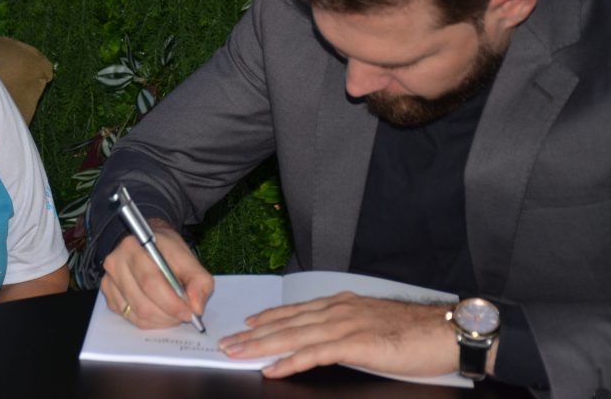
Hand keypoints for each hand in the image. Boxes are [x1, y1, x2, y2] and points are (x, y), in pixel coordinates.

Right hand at [99, 219, 213, 328]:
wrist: (143, 243)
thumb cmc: (165, 249)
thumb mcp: (187, 256)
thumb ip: (199, 280)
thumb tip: (197, 307)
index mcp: (134, 246)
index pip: (151, 282)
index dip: (172, 302)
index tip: (189, 312)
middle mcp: (116, 263)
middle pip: (143, 302)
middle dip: (169, 315)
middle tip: (184, 316)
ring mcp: (109, 280)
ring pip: (137, 314)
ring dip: (161, 320)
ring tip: (174, 313)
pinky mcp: (109, 295)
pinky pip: (131, 318)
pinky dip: (150, 321)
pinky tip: (160, 312)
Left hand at [219, 292, 460, 378]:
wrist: (446, 331)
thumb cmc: (416, 332)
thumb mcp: (375, 324)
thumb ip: (351, 329)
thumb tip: (332, 341)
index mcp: (343, 305)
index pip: (297, 311)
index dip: (269, 318)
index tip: (247, 324)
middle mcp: (338, 310)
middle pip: (287, 323)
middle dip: (253, 334)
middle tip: (227, 343)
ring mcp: (344, 325)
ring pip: (292, 336)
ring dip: (261, 346)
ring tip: (238, 354)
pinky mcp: (354, 344)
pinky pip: (313, 353)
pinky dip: (289, 361)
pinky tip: (272, 368)